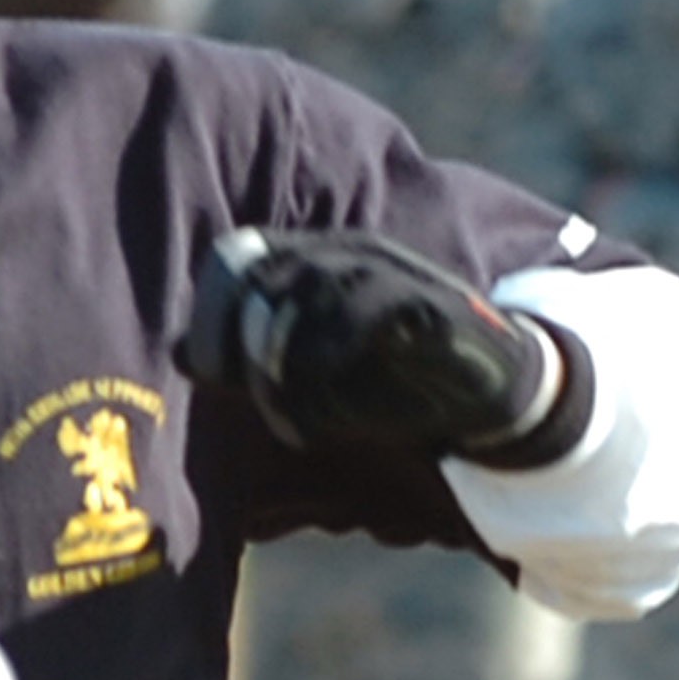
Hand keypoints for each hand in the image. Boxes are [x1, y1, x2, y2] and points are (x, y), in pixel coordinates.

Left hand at [181, 226, 575, 461]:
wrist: (498, 384)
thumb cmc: (395, 374)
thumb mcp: (317, 361)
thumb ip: (254, 353)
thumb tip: (181, 354)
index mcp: (321, 255)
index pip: (238, 258)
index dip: (211, 314)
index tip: (205, 368)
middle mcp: (352, 254)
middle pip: (264, 288)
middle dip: (245, 354)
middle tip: (259, 401)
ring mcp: (391, 275)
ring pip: (303, 314)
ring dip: (283, 380)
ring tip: (293, 422)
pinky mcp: (426, 309)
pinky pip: (357, 336)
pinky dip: (325, 391)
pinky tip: (323, 425)